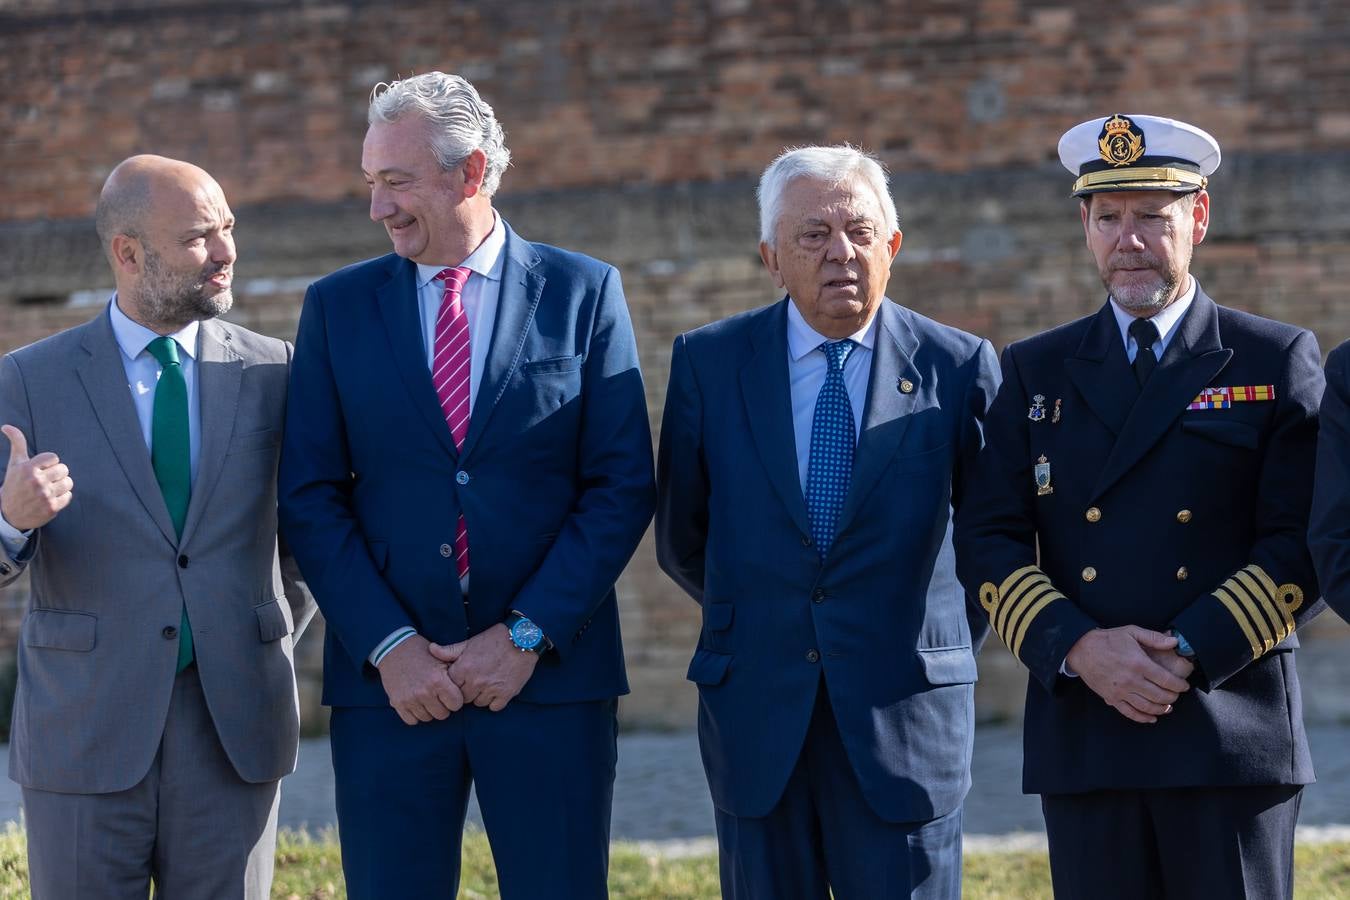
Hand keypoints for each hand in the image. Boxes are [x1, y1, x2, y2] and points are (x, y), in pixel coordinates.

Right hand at [1, 425, 72, 530]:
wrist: (9, 514)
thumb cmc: (14, 485)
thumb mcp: (15, 464)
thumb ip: (17, 443)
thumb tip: (6, 426)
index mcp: (28, 469)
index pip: (54, 457)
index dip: (48, 463)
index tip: (39, 470)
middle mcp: (36, 481)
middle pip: (64, 469)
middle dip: (57, 474)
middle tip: (46, 480)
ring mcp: (45, 495)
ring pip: (68, 482)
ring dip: (61, 485)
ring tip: (49, 489)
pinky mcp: (52, 508)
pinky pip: (68, 496)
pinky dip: (62, 497)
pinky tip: (50, 499)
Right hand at [375, 634, 464, 724]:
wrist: (394, 648)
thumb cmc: (421, 652)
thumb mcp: (441, 658)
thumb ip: (454, 674)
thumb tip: (467, 687)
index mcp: (438, 680)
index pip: (456, 704)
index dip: (455, 699)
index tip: (451, 694)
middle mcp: (424, 692)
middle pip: (442, 714)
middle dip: (443, 706)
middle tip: (438, 696)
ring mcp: (410, 699)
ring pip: (427, 718)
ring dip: (428, 710)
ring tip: (426, 698)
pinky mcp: (397, 703)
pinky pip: (412, 720)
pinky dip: (414, 714)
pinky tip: (416, 703)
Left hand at [430, 624, 538, 711]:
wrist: (522, 639)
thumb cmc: (494, 640)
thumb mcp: (469, 642)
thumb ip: (449, 651)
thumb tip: (431, 649)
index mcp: (464, 669)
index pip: (449, 688)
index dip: (455, 684)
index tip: (461, 680)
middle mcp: (476, 681)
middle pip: (463, 698)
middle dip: (467, 692)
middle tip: (474, 682)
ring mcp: (491, 689)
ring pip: (478, 703)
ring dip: (480, 697)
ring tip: (486, 684)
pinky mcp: (506, 694)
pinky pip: (494, 707)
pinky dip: (495, 701)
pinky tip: (497, 690)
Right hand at [1065, 626, 1191, 723]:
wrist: (1081, 649)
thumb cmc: (1107, 640)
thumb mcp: (1131, 632)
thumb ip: (1154, 637)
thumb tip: (1174, 642)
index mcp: (1139, 664)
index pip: (1167, 680)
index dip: (1179, 685)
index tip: (1184, 686)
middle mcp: (1132, 680)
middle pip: (1160, 696)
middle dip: (1172, 697)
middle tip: (1176, 694)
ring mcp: (1121, 691)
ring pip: (1148, 707)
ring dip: (1162, 709)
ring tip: (1168, 706)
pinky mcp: (1112, 698)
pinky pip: (1130, 712)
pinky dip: (1143, 718)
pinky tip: (1152, 718)